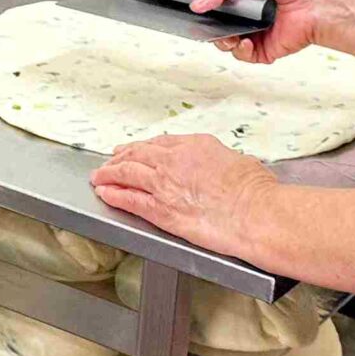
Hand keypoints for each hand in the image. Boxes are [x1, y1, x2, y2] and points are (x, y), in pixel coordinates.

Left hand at [90, 133, 278, 257]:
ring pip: (127, 174)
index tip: (136, 149)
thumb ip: (219, 162)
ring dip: (109, 174)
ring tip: (99, 177)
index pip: (160, 143)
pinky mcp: (160, 210)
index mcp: (195, 145)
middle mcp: (174, 161)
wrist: (254, 212)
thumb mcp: (239, 161)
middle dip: (120, 157)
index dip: (143, 147)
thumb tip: (219, 168)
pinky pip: (129, 200)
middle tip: (110, 161)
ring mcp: (164, 185)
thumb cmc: (255, 191)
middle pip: (138, 155)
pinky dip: (114, 195)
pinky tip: (105, 194)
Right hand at [191, 0, 348, 63]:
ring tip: (230, 34)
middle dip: (210, 27)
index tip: (199, 10)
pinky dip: (240, 50)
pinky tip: (245, 41)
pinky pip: (243, 56)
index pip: (215, 4)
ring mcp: (254, 33)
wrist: (314, 3)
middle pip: (217, 25)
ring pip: (226, 43)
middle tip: (211, 24)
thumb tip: (197, 4)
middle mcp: (247, 15)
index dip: (206, 8)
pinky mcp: (263, 50)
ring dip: (223, 40)